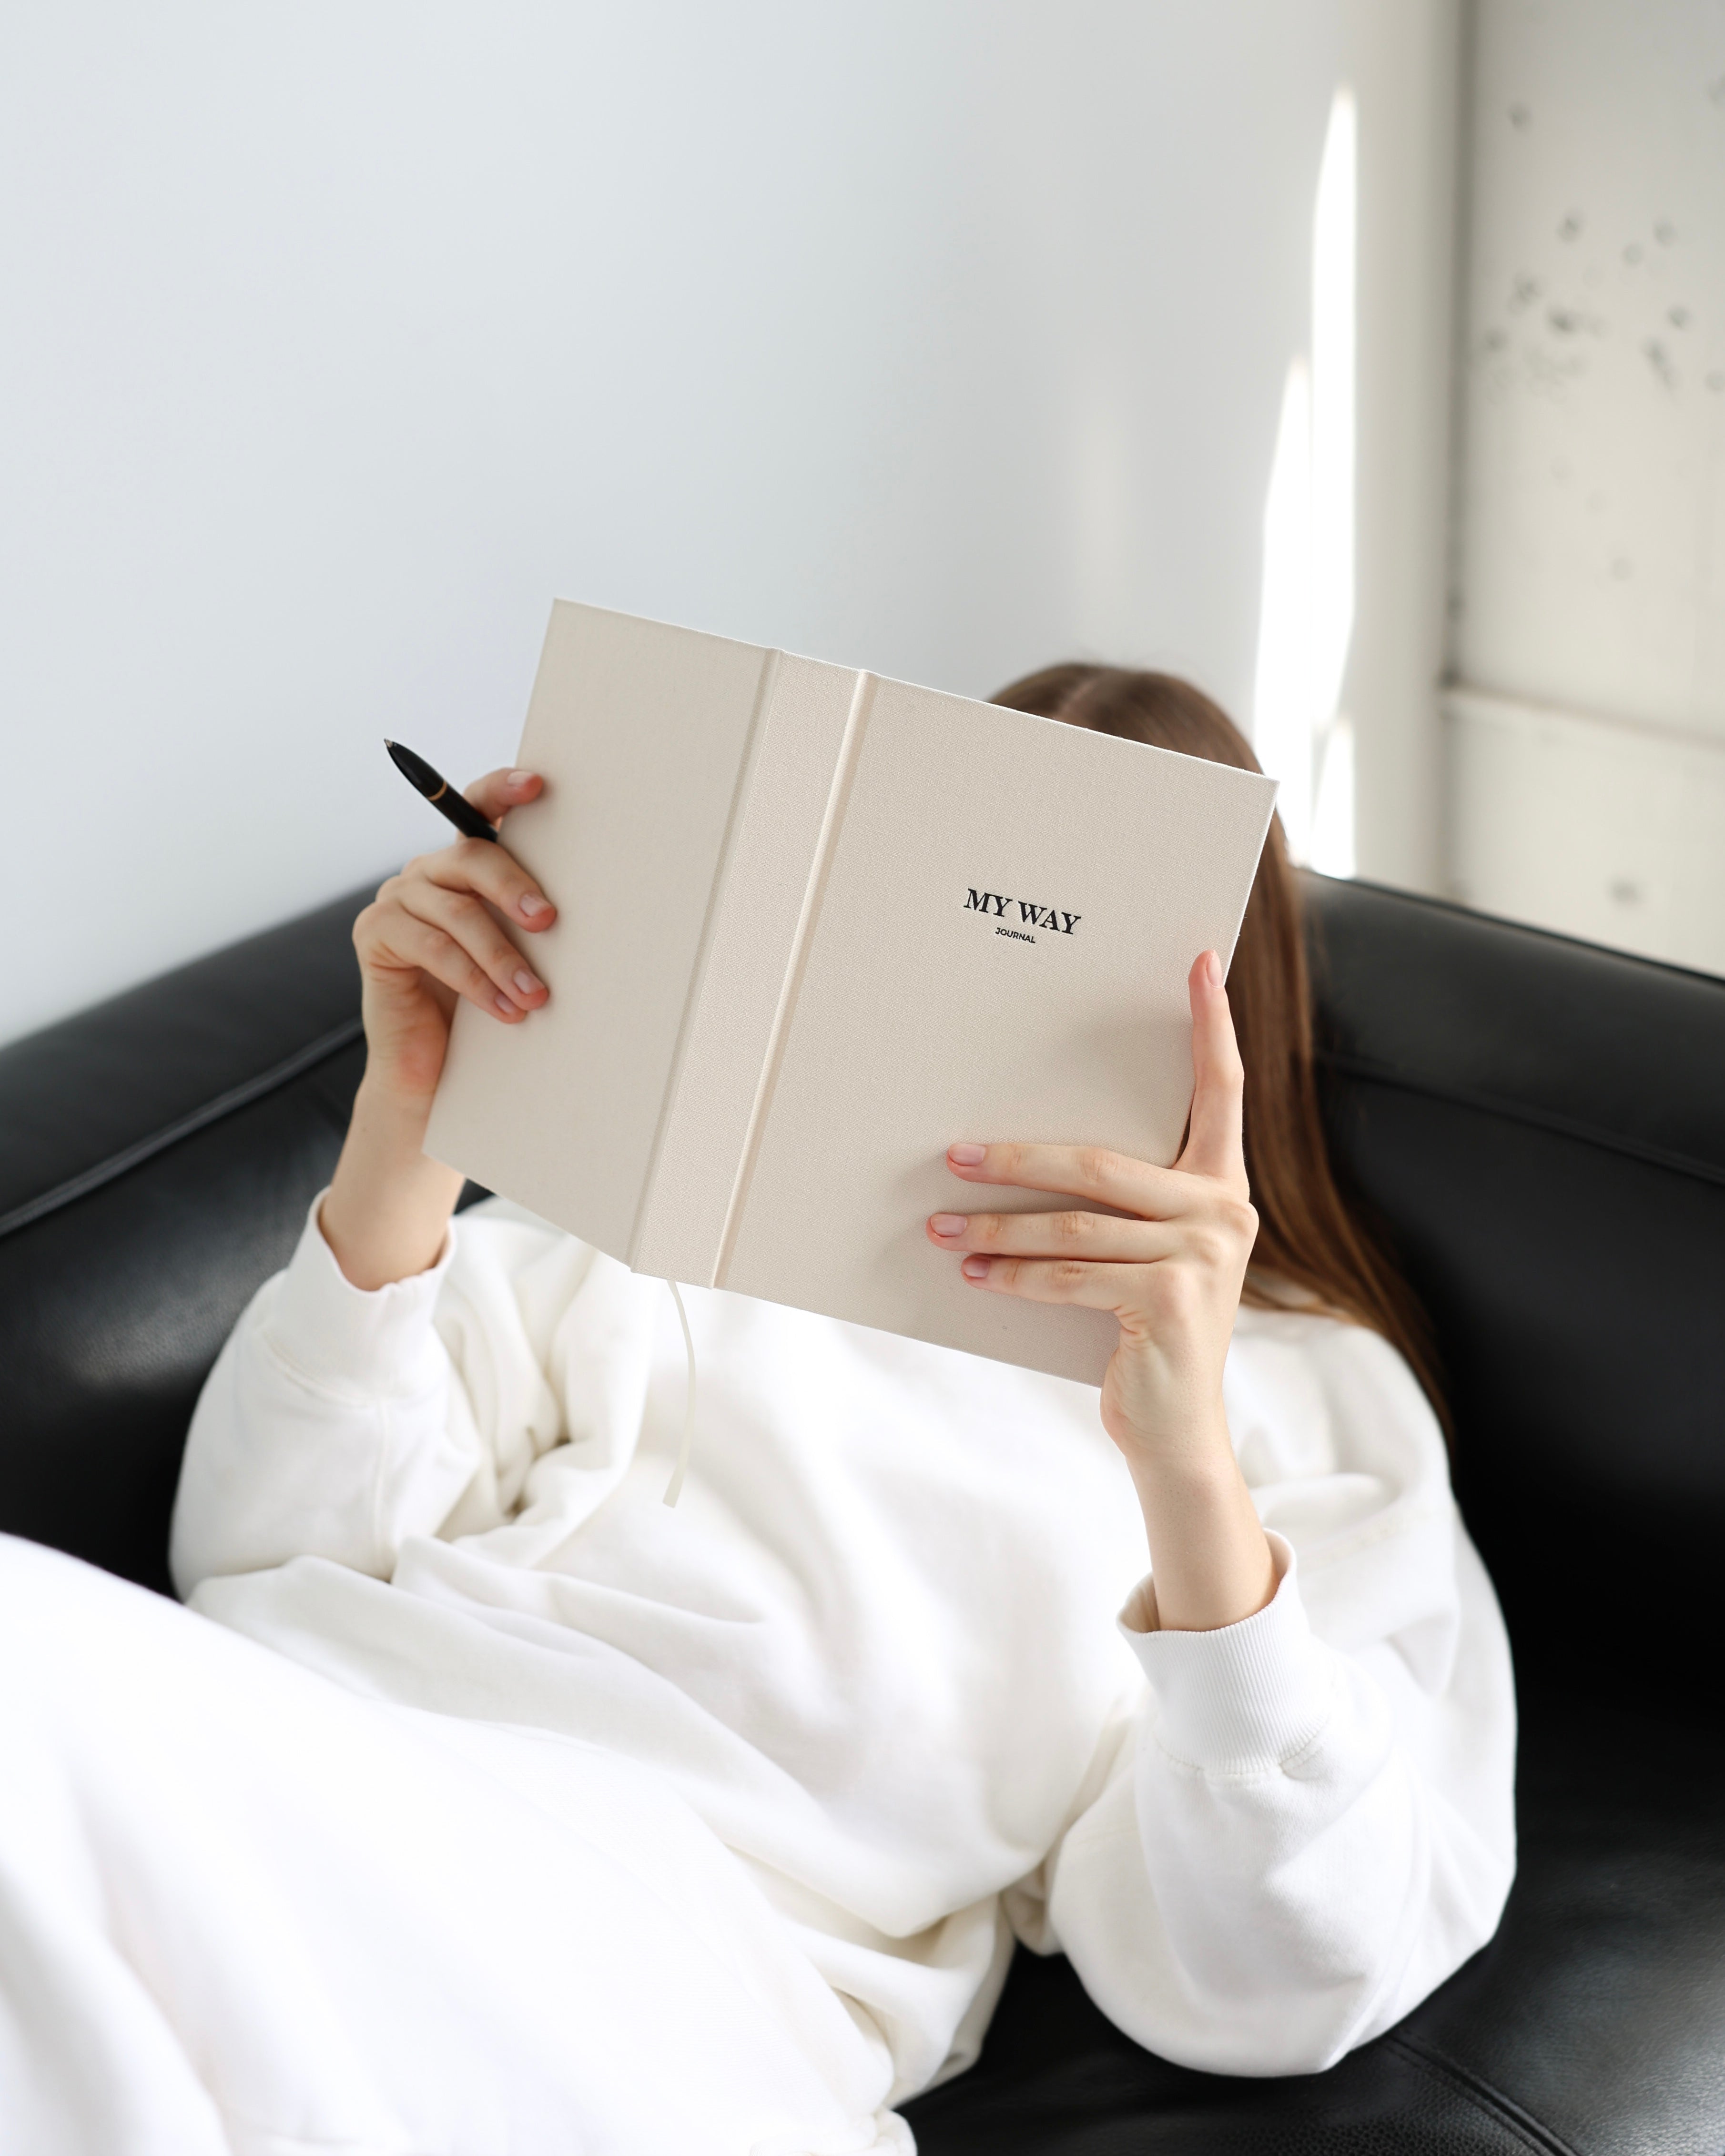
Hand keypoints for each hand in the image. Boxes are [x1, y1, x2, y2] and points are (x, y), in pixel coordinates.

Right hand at [353, 768, 555, 1105]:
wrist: (432, 1065)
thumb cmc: (485, 1002)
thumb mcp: (514, 950)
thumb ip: (528, 916)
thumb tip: (576, 907)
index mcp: (463, 866)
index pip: (478, 810)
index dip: (503, 790)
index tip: (538, 786)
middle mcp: (426, 872)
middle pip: (471, 856)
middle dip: (514, 888)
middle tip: (548, 921)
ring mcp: (396, 900)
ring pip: (457, 911)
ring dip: (502, 957)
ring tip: (535, 996)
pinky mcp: (375, 935)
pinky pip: (433, 948)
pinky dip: (475, 980)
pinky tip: (505, 1009)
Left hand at [925, 950, 1274, 1628]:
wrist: (1175, 1432)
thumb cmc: (1142, 1331)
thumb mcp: (1141, 1258)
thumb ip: (1119, 1205)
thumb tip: (1022, 1155)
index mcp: (1220, 1188)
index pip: (1223, 1089)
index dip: (1211, 1024)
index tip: (1197, 961)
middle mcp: (1224, 1212)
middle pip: (1104, 1160)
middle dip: (1019, 1156)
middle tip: (953, 1151)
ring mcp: (1203, 1257)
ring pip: (1074, 1225)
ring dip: (996, 1225)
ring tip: (939, 1222)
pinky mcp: (1172, 1301)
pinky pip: (1070, 1275)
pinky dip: (1011, 1273)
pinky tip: (970, 1269)